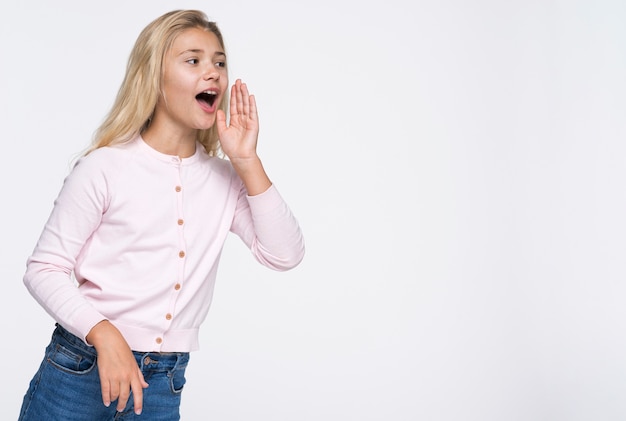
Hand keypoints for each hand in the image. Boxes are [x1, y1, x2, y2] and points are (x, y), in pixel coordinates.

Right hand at [87, 321, 148, 414]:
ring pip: (114, 394)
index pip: (138, 391)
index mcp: (134, 373)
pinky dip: (106, 398)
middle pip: (124, 396)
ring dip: (114, 400)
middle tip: (120, 408)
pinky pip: (105, 390)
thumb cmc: (122, 350)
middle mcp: (125, 376)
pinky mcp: (104, 375)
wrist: (110, 342)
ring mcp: (114, 376)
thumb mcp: (134, 363)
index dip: (138, 403)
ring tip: (113, 401)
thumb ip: (139, 376)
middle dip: (122, 404)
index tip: (138, 411)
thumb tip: (145, 386)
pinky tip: (106, 402)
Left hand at [217, 79, 271, 194]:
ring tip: (243, 85)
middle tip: (238, 81)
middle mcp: (242, 119)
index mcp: (235, 121)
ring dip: (245, 95)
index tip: (232, 87)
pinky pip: (252, 112)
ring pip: (246, 105)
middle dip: (239, 92)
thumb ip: (220, 120)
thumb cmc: (231, 147)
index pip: (234, 105)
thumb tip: (218, 110)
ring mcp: (248, 121)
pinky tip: (250, 96)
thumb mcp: (222, 131)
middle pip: (240, 102)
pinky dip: (252, 104)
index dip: (233, 96)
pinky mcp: (253, 124)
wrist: (239, 156)